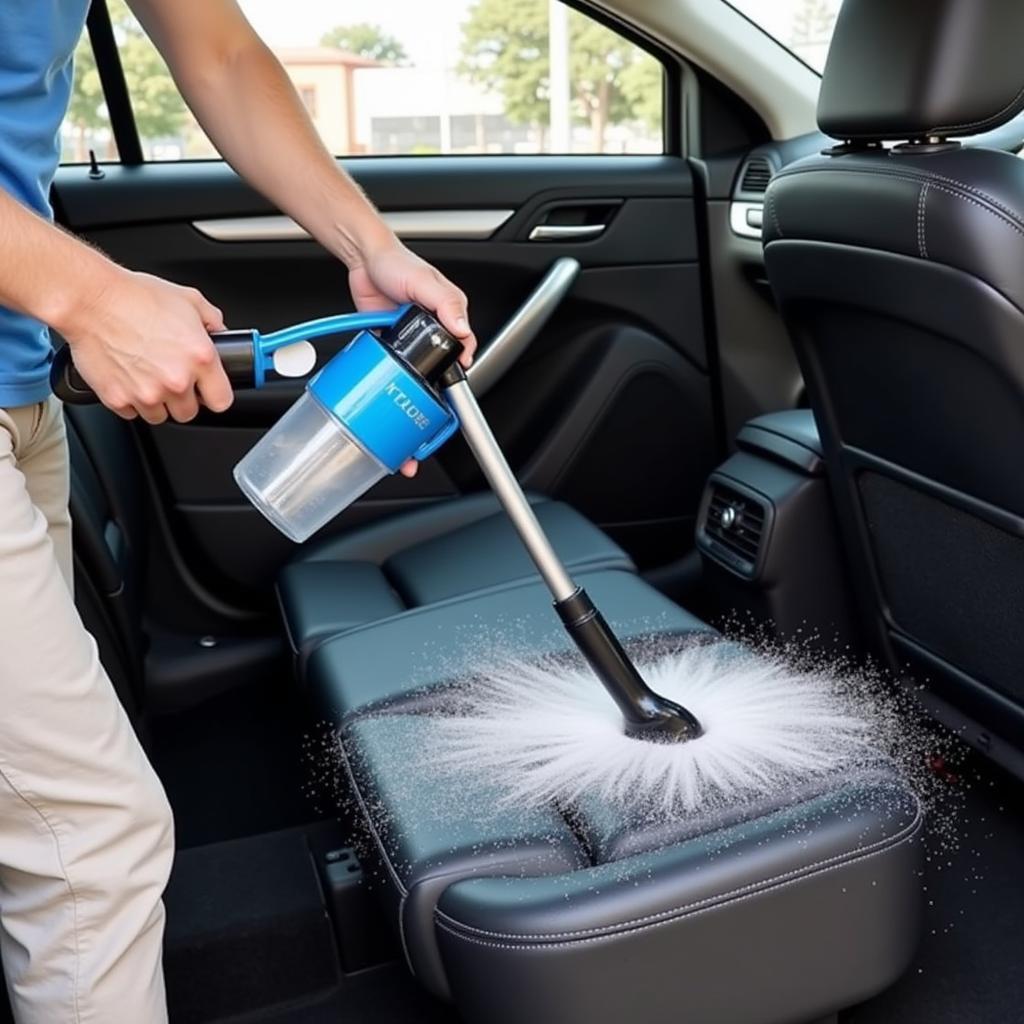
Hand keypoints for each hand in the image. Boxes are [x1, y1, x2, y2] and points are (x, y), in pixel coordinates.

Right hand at [58, 269, 233, 423]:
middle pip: (189, 413)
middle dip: (182, 399)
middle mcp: (176, 380)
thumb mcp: (188, 299)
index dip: (214, 395)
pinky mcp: (118, 399)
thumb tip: (221, 332)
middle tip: (170, 377)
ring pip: (160, 416)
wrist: (90, 300)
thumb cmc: (134, 296)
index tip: (207, 390)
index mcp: (200, 358)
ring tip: (146, 374)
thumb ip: (212, 320)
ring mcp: (146, 393)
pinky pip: (131, 413)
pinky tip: (127, 376)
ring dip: (156, 402)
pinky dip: (130, 400)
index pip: (222, 401)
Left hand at [348, 240, 476, 477]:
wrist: (363, 260)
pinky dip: (386, 400)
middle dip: (429, 423)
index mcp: (447, 329)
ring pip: (411, 392)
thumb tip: (462, 329)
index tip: (451, 420)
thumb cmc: (399, 264)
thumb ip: (446, 303)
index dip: (455, 397)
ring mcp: (407, 351)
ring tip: (401, 446)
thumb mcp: (426, 281)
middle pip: (434, 390)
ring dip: (406, 420)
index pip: (458, 369)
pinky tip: (381, 418)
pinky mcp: (386, 352)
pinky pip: (388, 380)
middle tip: (420, 444)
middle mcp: (429, 344)